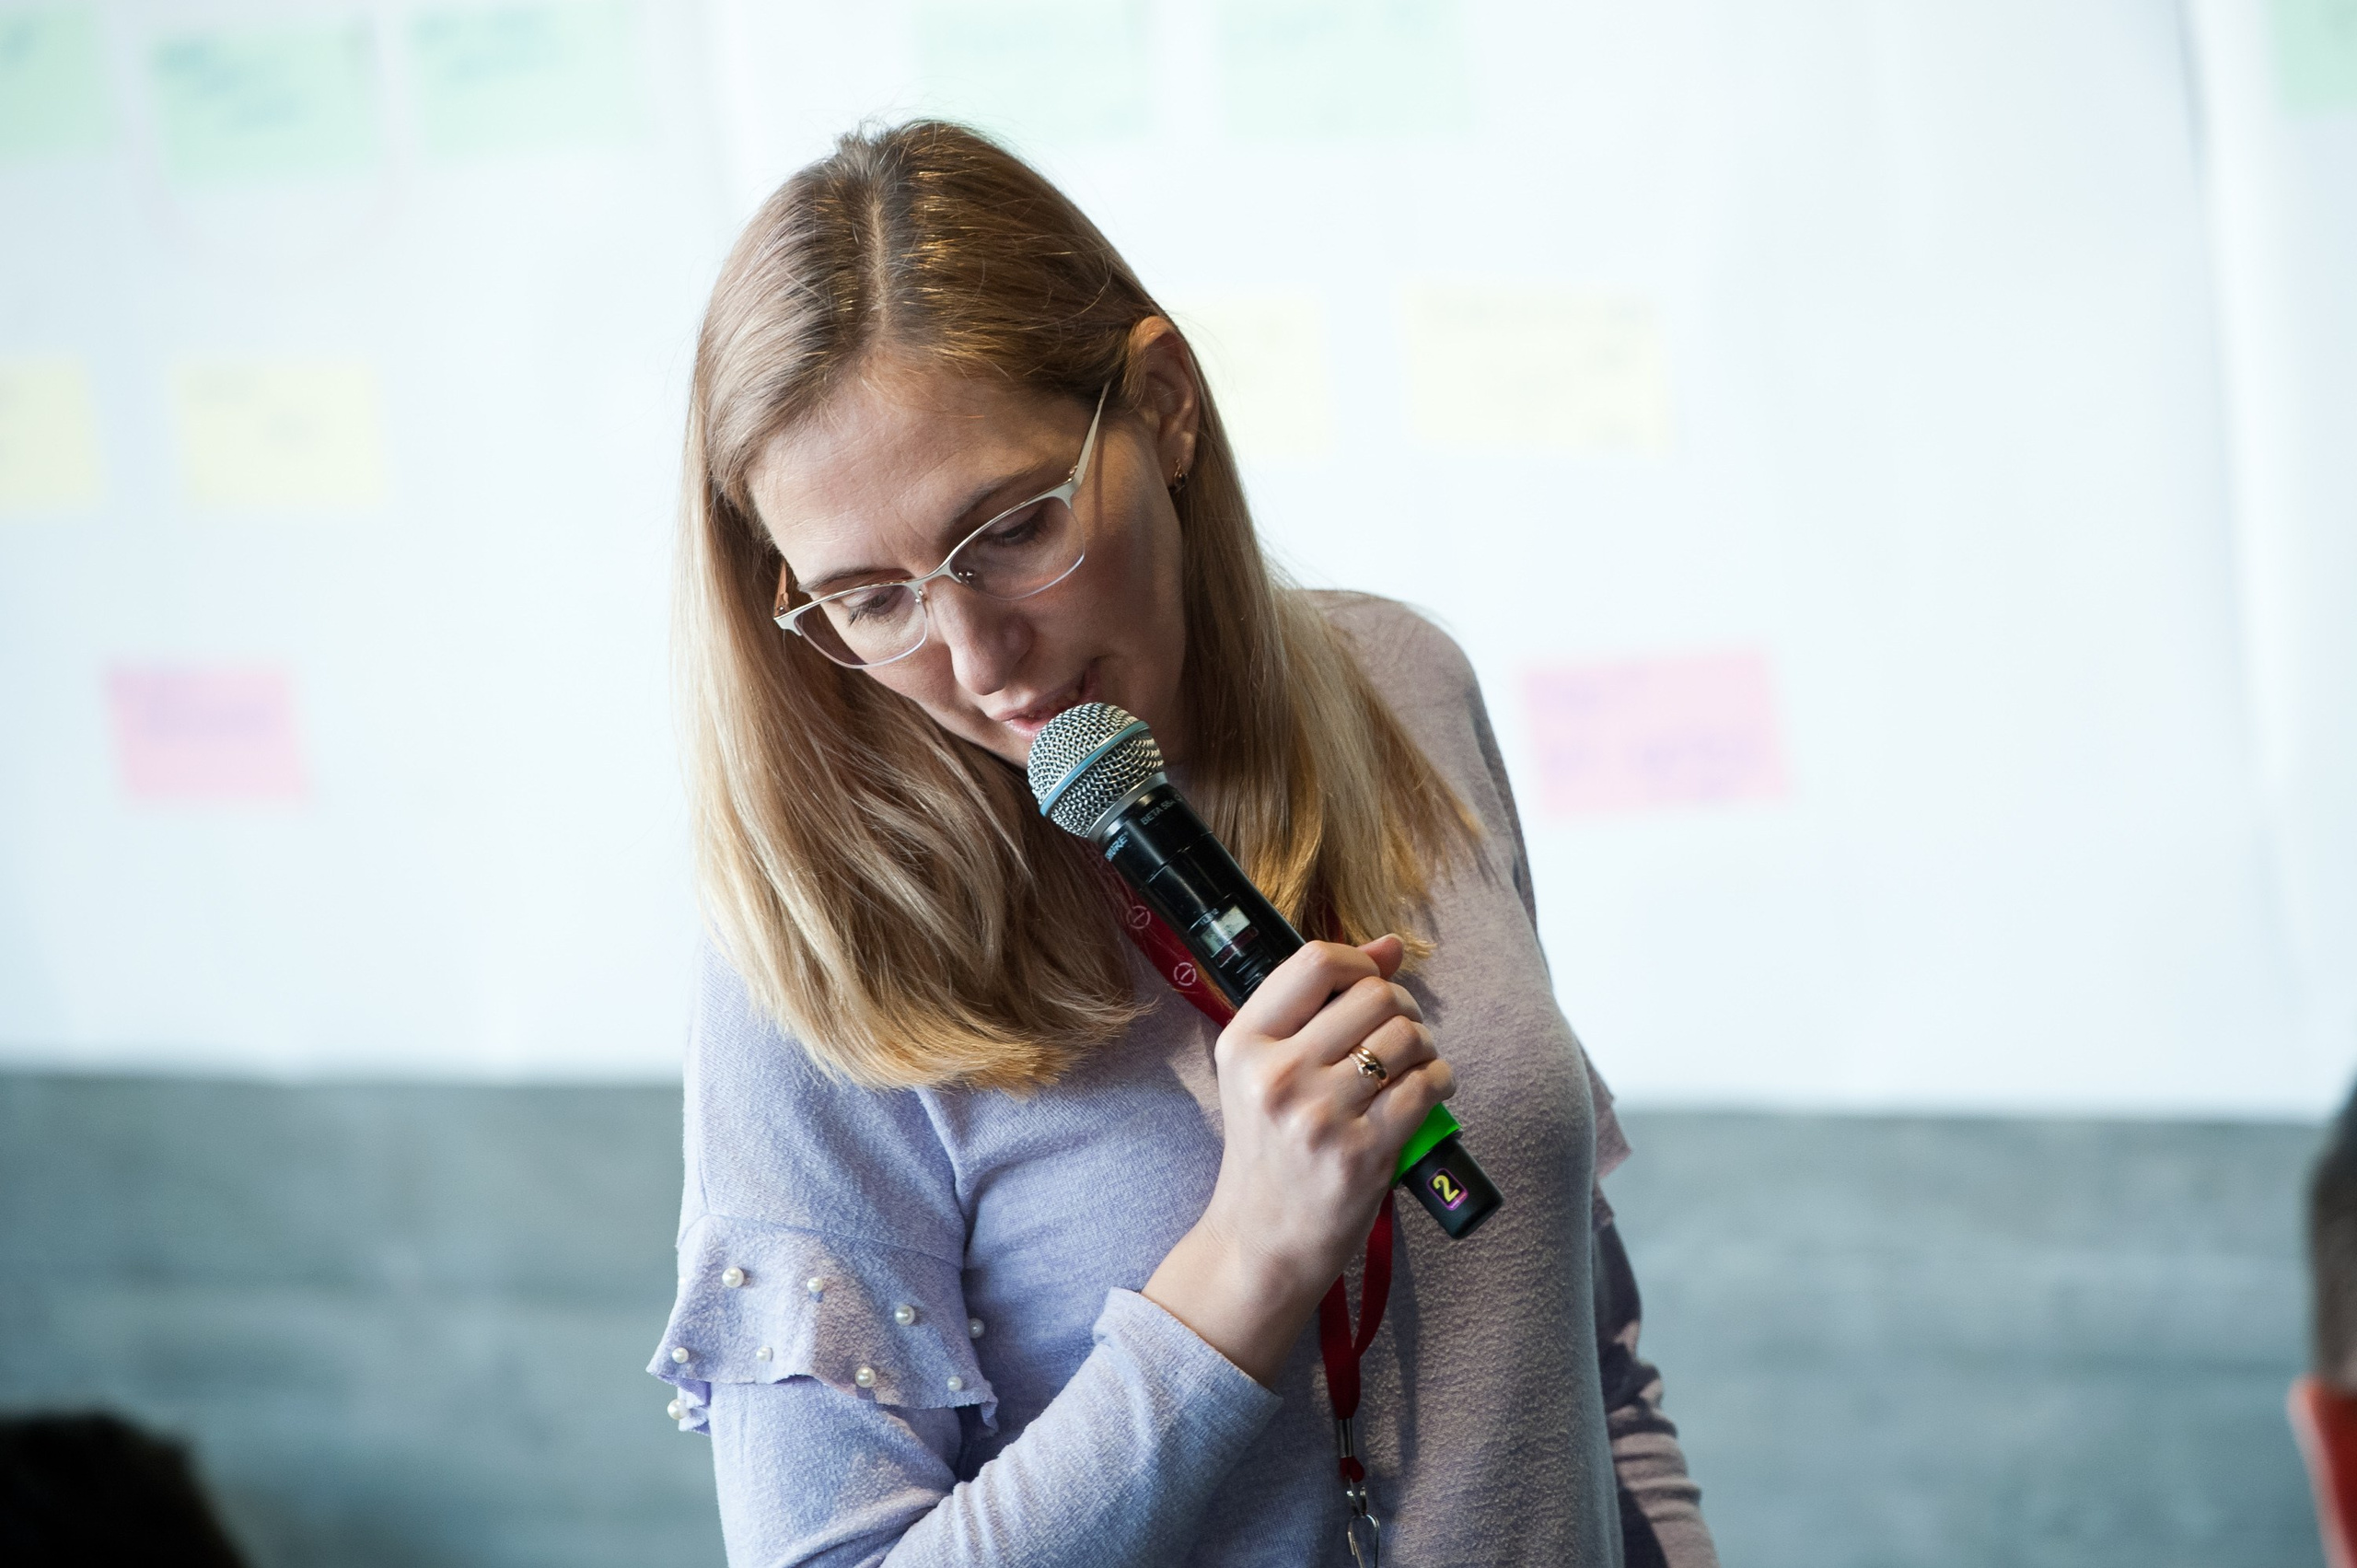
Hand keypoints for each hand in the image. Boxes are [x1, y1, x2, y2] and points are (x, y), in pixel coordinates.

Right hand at [1141, 935, 1454, 1385]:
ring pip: (1407, 1038)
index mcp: (1244, 1045)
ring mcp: (1320, 1118)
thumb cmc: (1268, 1149)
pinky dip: (1441, 1081)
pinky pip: (1428, 1087)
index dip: (1360, 961)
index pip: (1315, 962)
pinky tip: (1428, 1091)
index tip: (1372, 980)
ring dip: (1424, 1046)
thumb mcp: (1263, 1072)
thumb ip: (1317, 1005)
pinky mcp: (1363, 1155)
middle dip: (1401, 1008)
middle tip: (1399, 1033)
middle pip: (1373, 996)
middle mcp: (1277, 1077)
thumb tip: (1389, 946)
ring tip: (1412, 1066)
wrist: (1261, 1242)